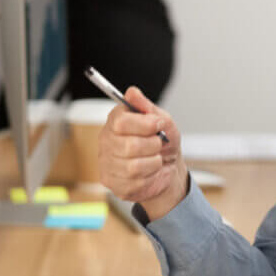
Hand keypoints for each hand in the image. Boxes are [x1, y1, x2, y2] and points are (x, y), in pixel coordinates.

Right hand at [99, 86, 186, 219]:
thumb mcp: (162, 121)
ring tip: (155, 159)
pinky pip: (135, 182)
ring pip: (133, 166)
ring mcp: (106, 163)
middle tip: (158, 144)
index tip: (158, 124)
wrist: (169, 168)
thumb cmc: (164, 142)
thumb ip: (147, 107)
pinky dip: (150, 177)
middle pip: (129, 146)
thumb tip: (132, 92)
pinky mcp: (112, 183)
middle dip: (153, 146)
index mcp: (115, 121)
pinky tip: (149, 172)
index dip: (144, 124)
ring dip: (153, 162)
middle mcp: (106, 141)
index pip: (121, 122)